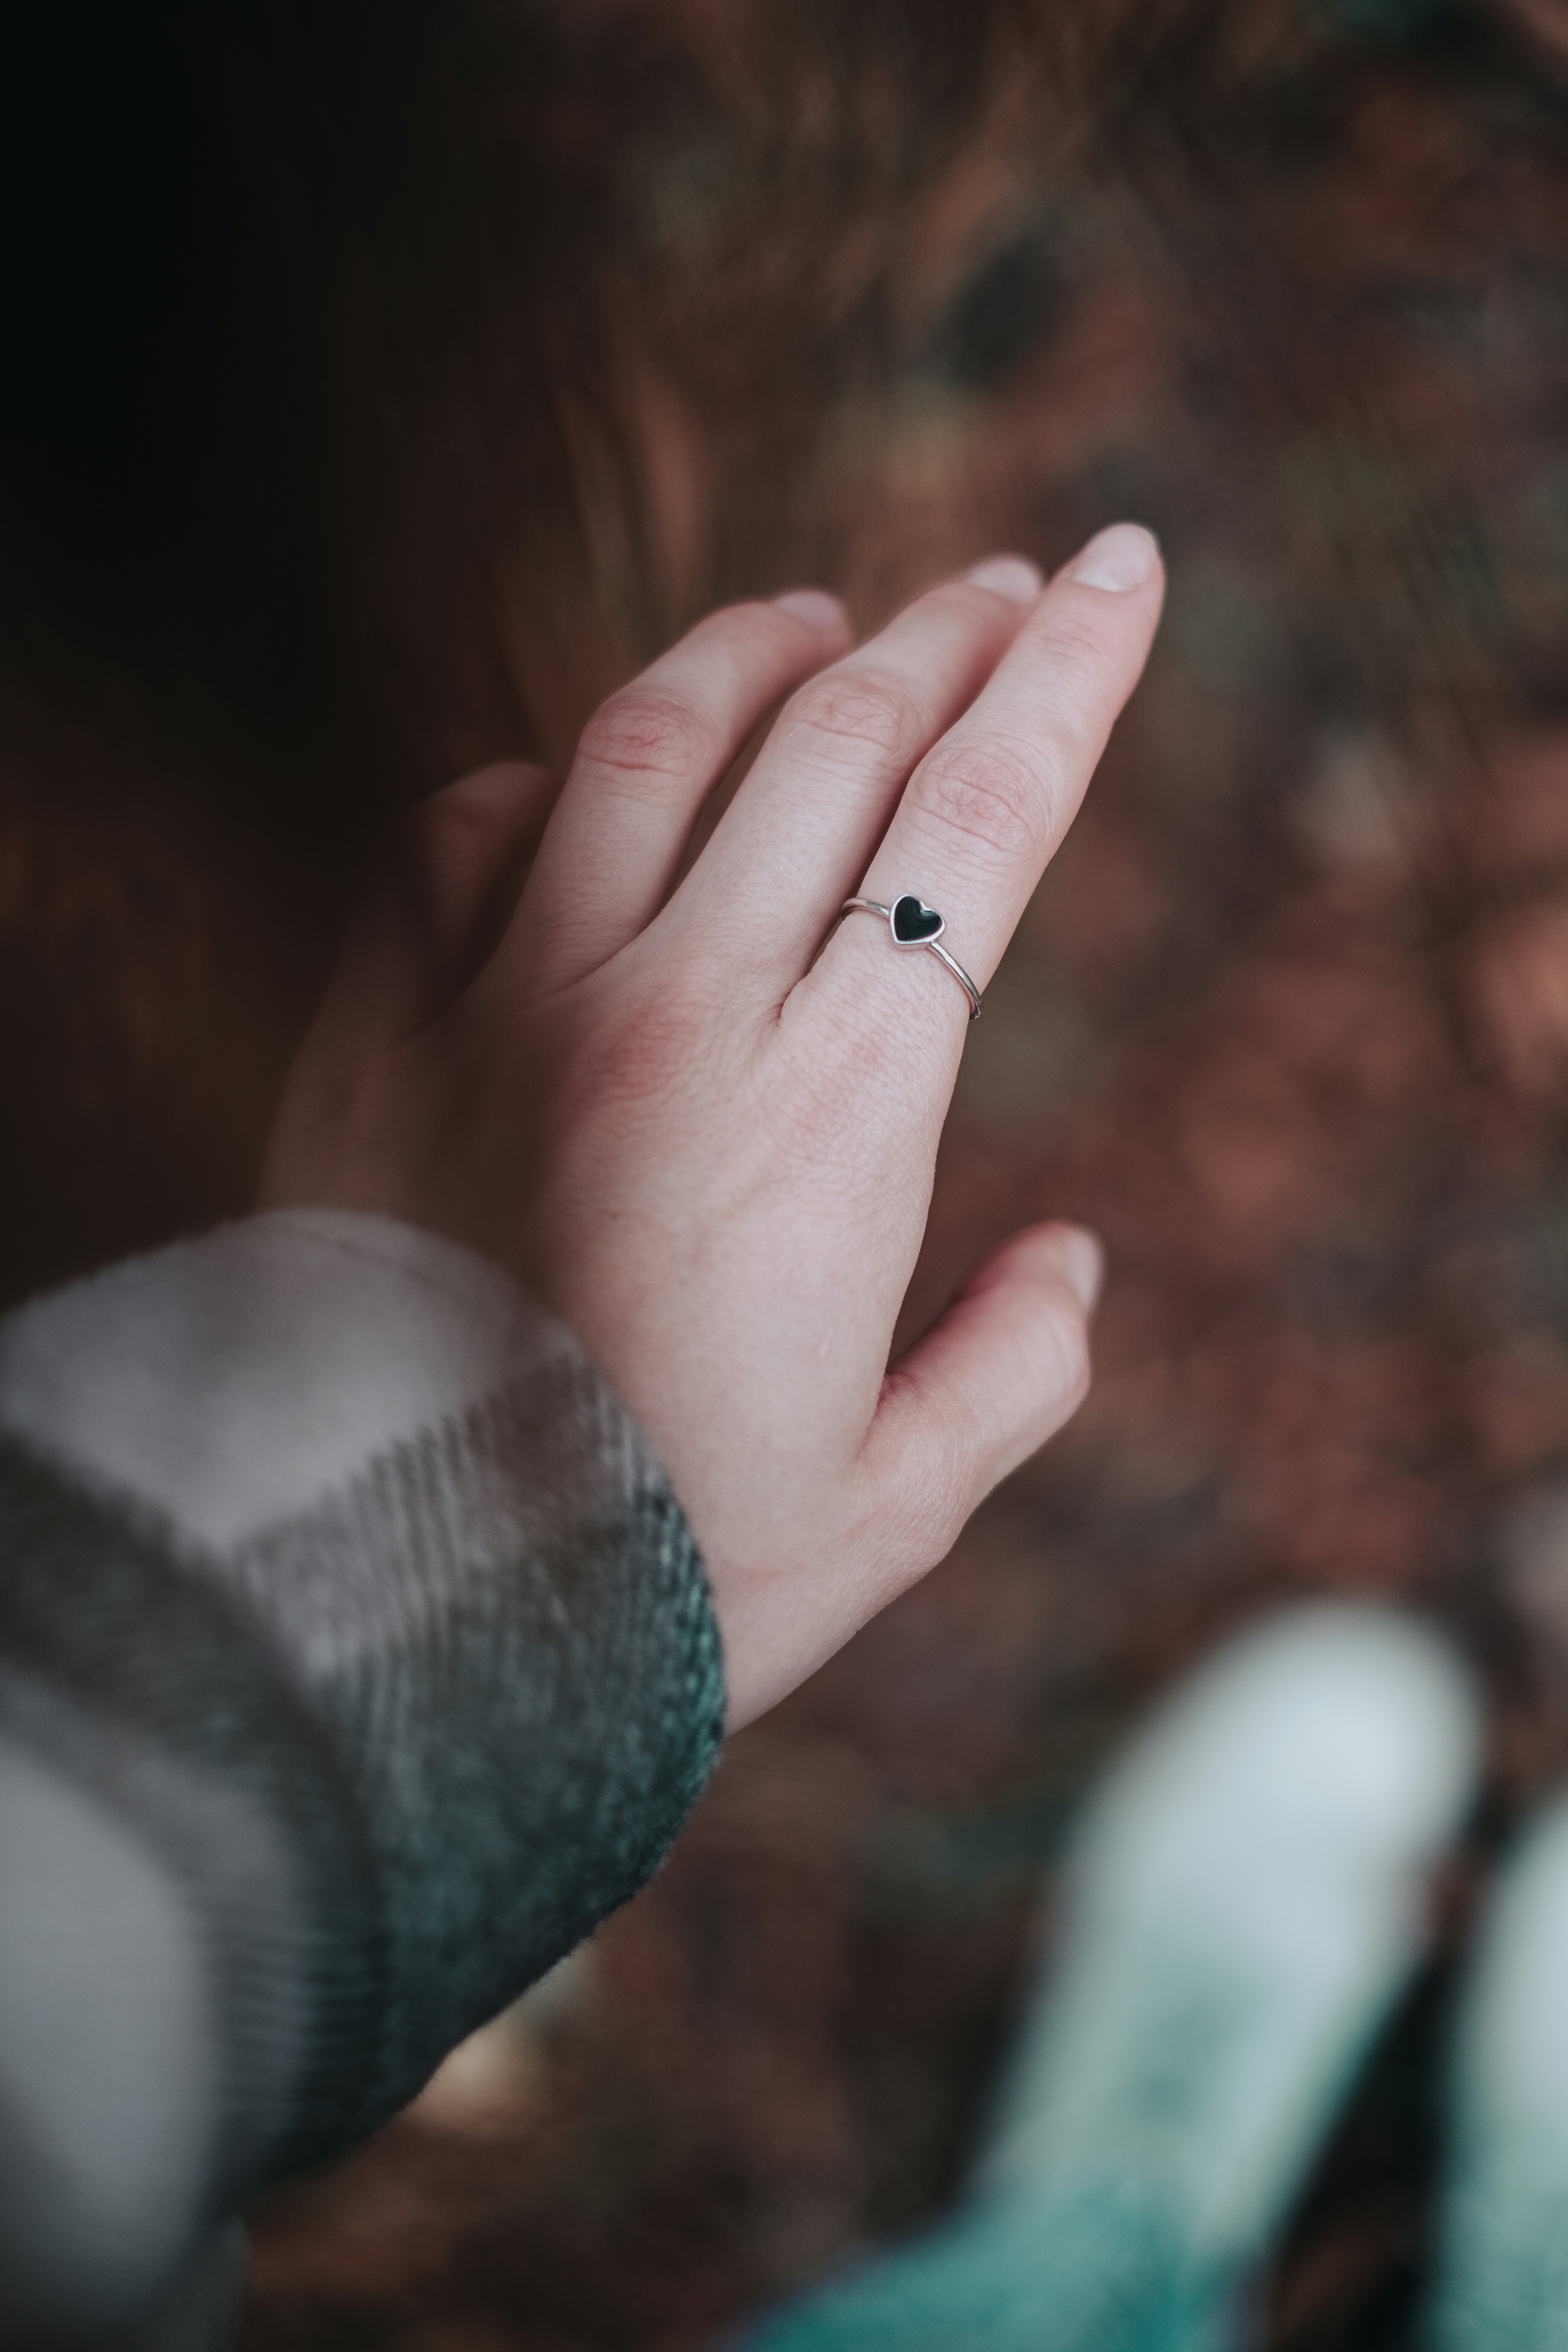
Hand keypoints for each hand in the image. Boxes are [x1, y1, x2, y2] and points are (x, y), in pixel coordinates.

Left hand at [263, 526, 1164, 1727]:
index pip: (981, 822)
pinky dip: (533, 781)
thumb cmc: (662, 1577)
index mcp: (839, 1114)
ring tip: (810, 618)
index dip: (1069, 676)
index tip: (1116, 567)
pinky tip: (569, 779)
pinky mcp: (379, 1029)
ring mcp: (514, 1002)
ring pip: (652, 740)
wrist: (391, 1611)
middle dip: (942, 638)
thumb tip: (1069, 1259)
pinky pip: (458, 833)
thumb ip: (1012, 1371)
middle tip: (998, 587)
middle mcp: (683, 1013)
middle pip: (841, 743)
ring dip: (752, 653)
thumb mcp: (888, 1507)